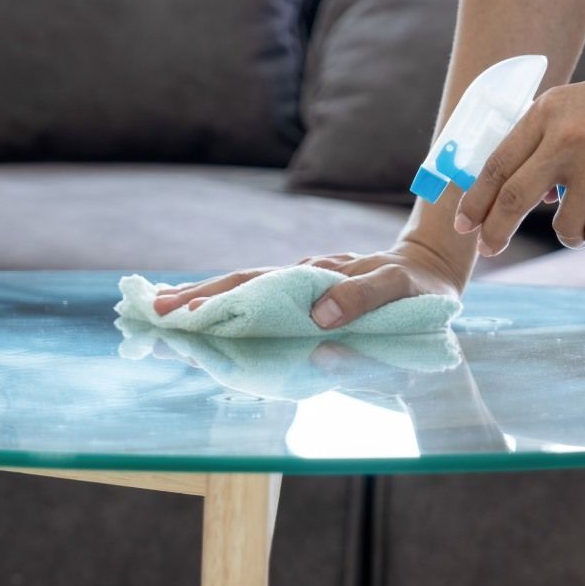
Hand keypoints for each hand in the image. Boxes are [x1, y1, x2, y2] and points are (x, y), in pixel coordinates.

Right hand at [152, 237, 469, 329]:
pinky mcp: (307, 291)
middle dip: (196, 298)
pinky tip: (207, 310)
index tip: (183, 315)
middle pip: (240, 284)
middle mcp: (302, 276)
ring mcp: (302, 283)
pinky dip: (232, 301)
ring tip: (165, 309)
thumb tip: (317, 318)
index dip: (220, 301)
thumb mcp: (398, 288)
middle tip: (153, 311)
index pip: (257, 288)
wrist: (431, 267)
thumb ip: (362, 299)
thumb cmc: (417, 286)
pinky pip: (263, 296)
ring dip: (207, 298)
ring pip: (246, 288)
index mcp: (316, 276)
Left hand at [454, 54, 584, 256]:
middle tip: (490, 250)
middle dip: (495, 233)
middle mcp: (568, 138)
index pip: (498, 162)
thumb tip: (534, 189)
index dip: (475, 198)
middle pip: (513, 199)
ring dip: (573, 234)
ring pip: (563, 227)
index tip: (464, 223)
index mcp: (551, 110)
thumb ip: (555, 137)